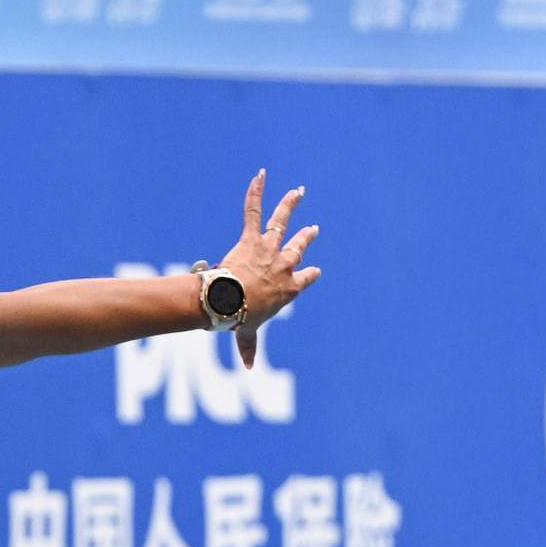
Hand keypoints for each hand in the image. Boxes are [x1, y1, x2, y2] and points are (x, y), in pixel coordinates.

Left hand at [214, 169, 322, 356]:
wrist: (230, 303)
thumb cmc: (240, 319)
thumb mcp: (247, 335)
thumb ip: (249, 349)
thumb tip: (249, 371)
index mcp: (289, 289)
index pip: (305, 280)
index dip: (311, 274)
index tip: (316, 270)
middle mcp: (284, 266)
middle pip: (299, 248)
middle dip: (307, 237)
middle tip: (313, 228)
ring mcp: (269, 250)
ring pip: (283, 222)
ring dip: (291, 205)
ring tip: (298, 191)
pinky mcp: (251, 238)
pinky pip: (253, 210)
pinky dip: (256, 192)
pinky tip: (260, 175)